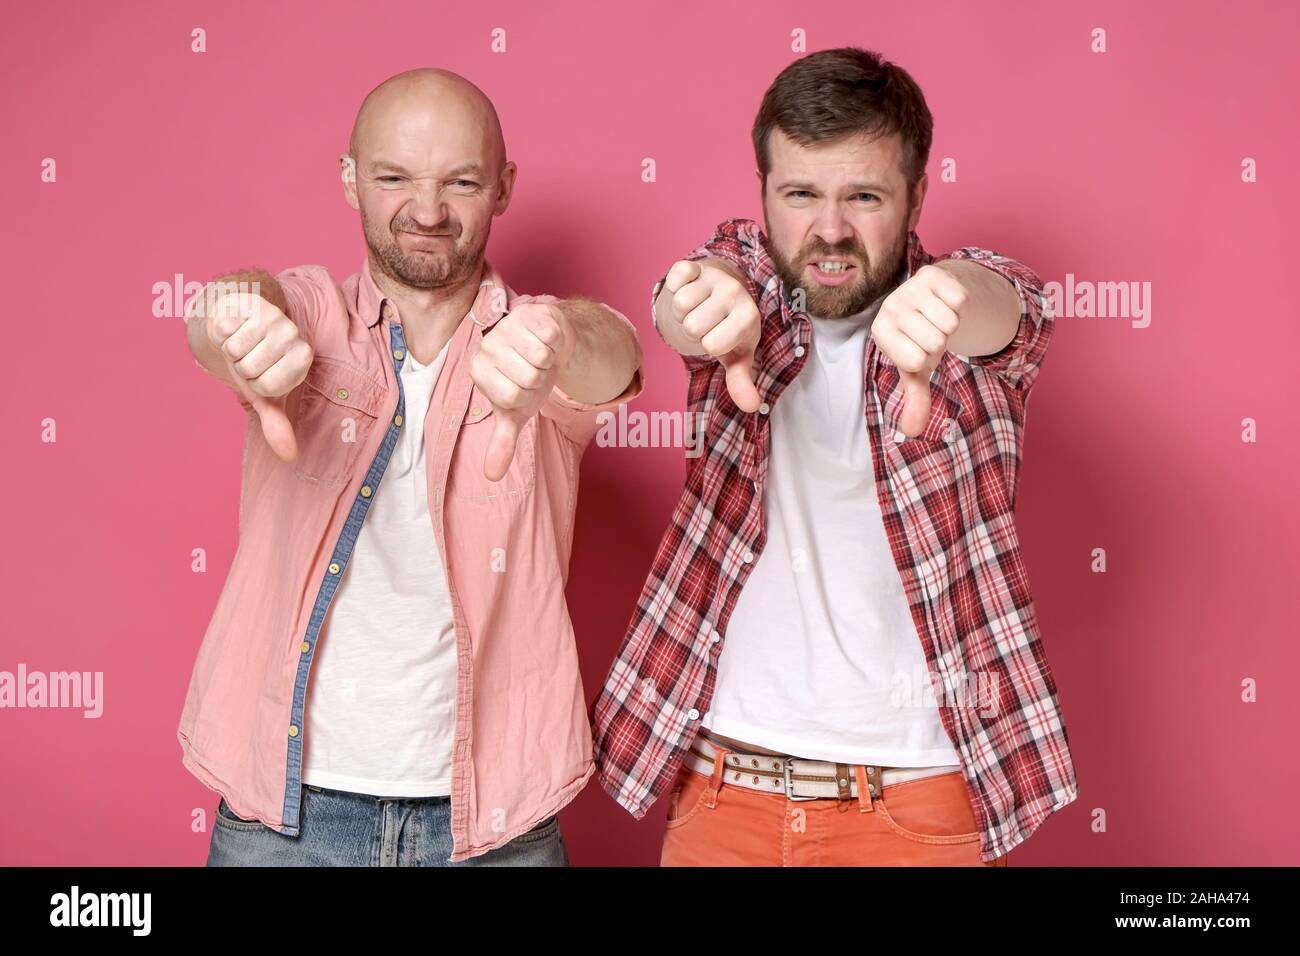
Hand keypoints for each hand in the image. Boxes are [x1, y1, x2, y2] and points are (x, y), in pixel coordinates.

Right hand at [205, 291, 313, 460]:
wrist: (239, 322)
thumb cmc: (255, 362)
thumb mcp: (264, 394)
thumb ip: (276, 423)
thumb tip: (289, 456)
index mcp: (302, 358)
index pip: (267, 385)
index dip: (254, 383)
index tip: (259, 374)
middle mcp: (293, 335)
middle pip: (250, 368)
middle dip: (240, 366)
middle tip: (247, 355)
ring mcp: (274, 315)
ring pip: (236, 349)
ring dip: (229, 349)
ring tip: (241, 341)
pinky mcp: (250, 301)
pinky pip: (224, 328)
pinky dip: (221, 331)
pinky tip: (232, 325)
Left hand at [470, 301, 571, 480]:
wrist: (549, 346)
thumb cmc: (528, 379)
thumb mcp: (515, 413)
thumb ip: (502, 443)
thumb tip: (491, 476)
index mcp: (478, 370)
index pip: (511, 396)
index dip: (527, 396)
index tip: (523, 388)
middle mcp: (487, 345)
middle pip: (527, 378)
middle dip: (540, 379)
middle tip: (535, 371)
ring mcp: (507, 326)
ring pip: (541, 357)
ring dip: (550, 361)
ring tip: (541, 356)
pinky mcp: (531, 312)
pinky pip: (551, 337)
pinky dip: (557, 343)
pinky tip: (548, 340)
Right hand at [662, 259, 761, 411]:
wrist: (727, 292)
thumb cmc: (730, 330)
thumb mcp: (737, 356)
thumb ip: (741, 381)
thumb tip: (750, 406)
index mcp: (748, 317)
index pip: (711, 343)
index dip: (709, 344)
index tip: (719, 336)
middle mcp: (735, 292)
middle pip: (691, 325)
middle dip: (693, 328)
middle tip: (706, 322)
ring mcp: (716, 276)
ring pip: (679, 303)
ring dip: (682, 310)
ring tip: (698, 307)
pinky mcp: (697, 263)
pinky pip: (675, 277)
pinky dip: (675, 286)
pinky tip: (690, 288)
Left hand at [871, 264, 966, 436]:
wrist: (929, 299)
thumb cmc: (918, 338)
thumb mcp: (916, 369)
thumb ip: (915, 399)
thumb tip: (912, 432)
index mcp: (881, 333)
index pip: (916, 359)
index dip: (927, 357)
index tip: (919, 349)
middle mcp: (890, 308)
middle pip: (936, 339)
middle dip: (941, 340)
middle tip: (930, 331)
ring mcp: (909, 288)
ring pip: (950, 320)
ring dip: (952, 322)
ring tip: (937, 318)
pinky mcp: (931, 273)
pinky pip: (959, 298)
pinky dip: (960, 304)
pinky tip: (946, 302)